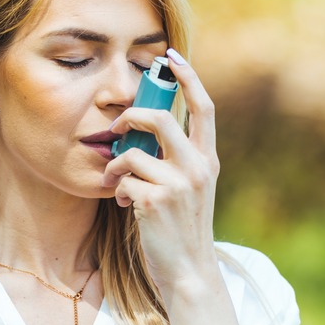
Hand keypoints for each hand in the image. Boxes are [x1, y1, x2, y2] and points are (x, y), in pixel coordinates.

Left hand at [102, 48, 220, 287]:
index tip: (172, 54)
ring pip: (133, 152)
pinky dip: (118, 190)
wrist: (188, 270)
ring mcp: (178, 185)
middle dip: (131, 116)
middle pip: (160, 117)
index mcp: (208, 159)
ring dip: (116, 164)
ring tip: (117, 180)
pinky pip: (123, 180)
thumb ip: (175, 159)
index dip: (188, 76)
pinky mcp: (155, 202)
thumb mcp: (190, 187)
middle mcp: (198, 167)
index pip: (204, 107)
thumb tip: (142, 132)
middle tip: (117, 127)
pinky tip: (126, 207)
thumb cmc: (181, 226)